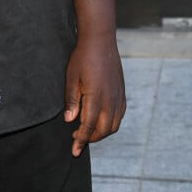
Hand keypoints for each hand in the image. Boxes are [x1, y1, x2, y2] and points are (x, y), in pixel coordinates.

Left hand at [63, 35, 125, 156]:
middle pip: (103, 130)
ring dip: (102, 132)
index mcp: (95, 97)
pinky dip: (111, 123)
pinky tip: (101, 119)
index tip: (74, 151)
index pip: (88, 127)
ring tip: (88, 131)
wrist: (100, 40)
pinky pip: (119, 115)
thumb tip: (70, 121)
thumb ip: (71, 100)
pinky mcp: (122, 92)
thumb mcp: (71, 77)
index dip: (81, 141)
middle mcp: (110, 100)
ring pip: (114, 125)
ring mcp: (118, 96)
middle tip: (78, 138)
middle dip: (91, 138)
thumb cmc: (82, 57)